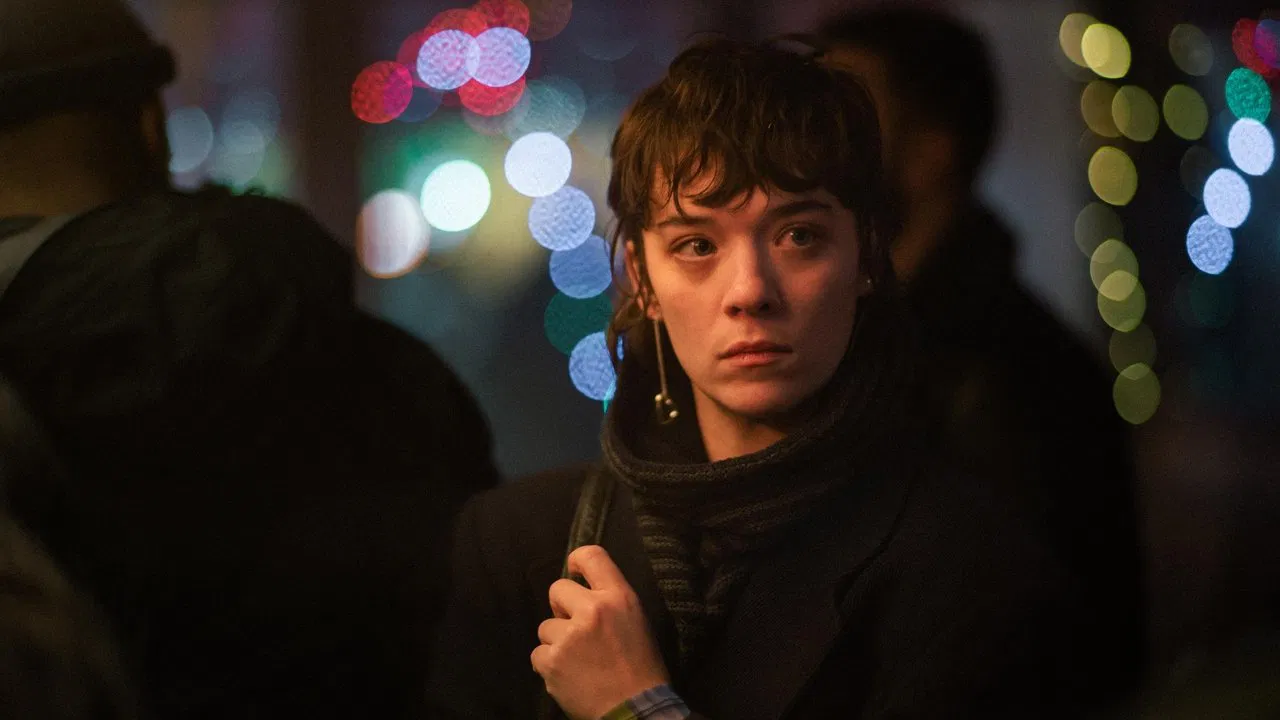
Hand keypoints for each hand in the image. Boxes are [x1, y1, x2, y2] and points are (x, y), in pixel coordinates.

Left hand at [531, 545, 670, 719]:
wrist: (636, 710)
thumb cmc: (642, 667)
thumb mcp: (637, 622)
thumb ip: (611, 602)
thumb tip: (583, 594)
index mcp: (618, 597)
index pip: (591, 556)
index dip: (576, 561)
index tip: (574, 572)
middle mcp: (592, 610)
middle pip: (557, 589)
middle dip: (562, 608)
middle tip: (576, 629)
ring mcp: (569, 636)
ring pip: (545, 626)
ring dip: (556, 641)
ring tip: (577, 660)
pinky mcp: (552, 661)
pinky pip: (538, 654)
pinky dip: (549, 665)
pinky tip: (568, 675)